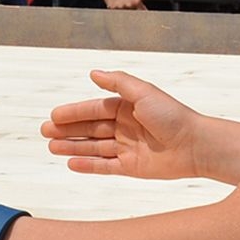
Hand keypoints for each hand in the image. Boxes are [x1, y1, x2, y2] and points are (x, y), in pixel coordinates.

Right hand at [42, 69, 204, 180]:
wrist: (195, 145)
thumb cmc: (172, 115)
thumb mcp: (143, 92)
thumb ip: (118, 82)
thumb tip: (93, 73)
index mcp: (127, 107)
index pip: (95, 109)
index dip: (74, 112)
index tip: (54, 115)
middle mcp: (125, 126)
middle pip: (90, 129)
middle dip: (68, 129)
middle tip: (44, 131)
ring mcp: (128, 147)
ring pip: (94, 147)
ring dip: (72, 146)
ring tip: (51, 146)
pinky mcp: (132, 167)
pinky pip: (105, 166)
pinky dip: (88, 165)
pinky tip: (70, 162)